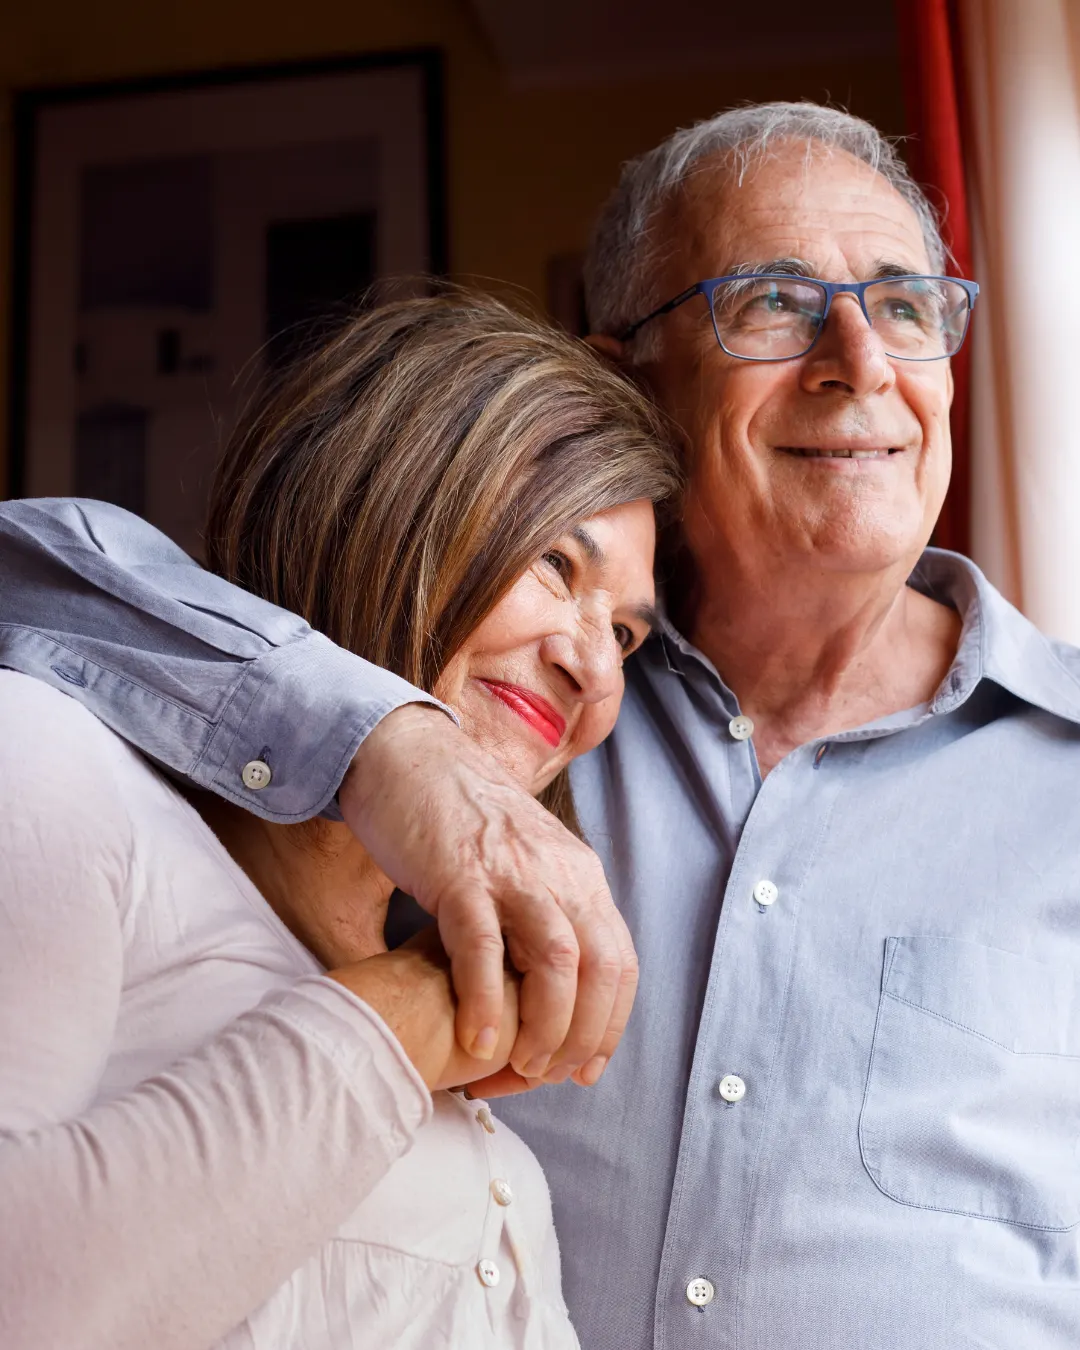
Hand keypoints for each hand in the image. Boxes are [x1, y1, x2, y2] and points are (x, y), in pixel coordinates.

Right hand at [338, 704, 637, 1084]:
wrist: (408, 757)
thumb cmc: (460, 822)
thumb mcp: (525, 861)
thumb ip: (547, 910)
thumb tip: (554, 982)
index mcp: (579, 874)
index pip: (621, 963)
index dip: (609, 1024)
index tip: (584, 1069)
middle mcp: (559, 872)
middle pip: (600, 969)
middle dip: (581, 1037)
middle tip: (544, 1077)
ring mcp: (511, 871)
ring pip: (556, 962)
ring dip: (545, 1027)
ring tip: (516, 1066)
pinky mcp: (460, 873)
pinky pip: (482, 946)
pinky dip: (485, 999)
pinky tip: (477, 1040)